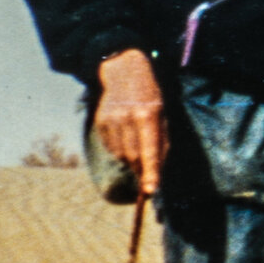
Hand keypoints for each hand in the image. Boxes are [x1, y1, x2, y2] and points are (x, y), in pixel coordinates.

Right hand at [94, 49, 166, 196]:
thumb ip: (161, 142)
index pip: (149, 150)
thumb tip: (156, 170)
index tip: (151, 190)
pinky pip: (111, 148)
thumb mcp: (163, 116)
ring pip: (121, 155)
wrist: (124, 73)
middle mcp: (127, 118)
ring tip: (137, 145)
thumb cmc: (151, 97)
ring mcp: (111, 120)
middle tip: (147, 175)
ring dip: (131, 159)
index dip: (151, 172)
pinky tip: (125, 136)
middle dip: (142, 169)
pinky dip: (120, 150)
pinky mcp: (100, 122)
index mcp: (148, 115)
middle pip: (134, 156)